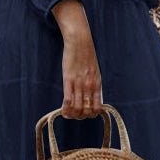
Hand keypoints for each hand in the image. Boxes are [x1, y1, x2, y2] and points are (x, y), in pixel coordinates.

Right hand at [50, 0, 101, 118]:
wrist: (80, 42)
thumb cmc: (86, 57)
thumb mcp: (95, 72)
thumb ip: (93, 85)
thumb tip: (91, 98)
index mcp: (97, 85)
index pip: (97, 108)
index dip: (90, 115)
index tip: (84, 113)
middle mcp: (89, 87)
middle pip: (86, 111)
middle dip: (80, 117)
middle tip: (74, 114)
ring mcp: (79, 84)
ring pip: (77, 108)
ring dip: (72, 115)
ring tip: (67, 114)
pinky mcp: (69, 80)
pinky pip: (68, 100)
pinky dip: (65, 109)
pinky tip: (63, 110)